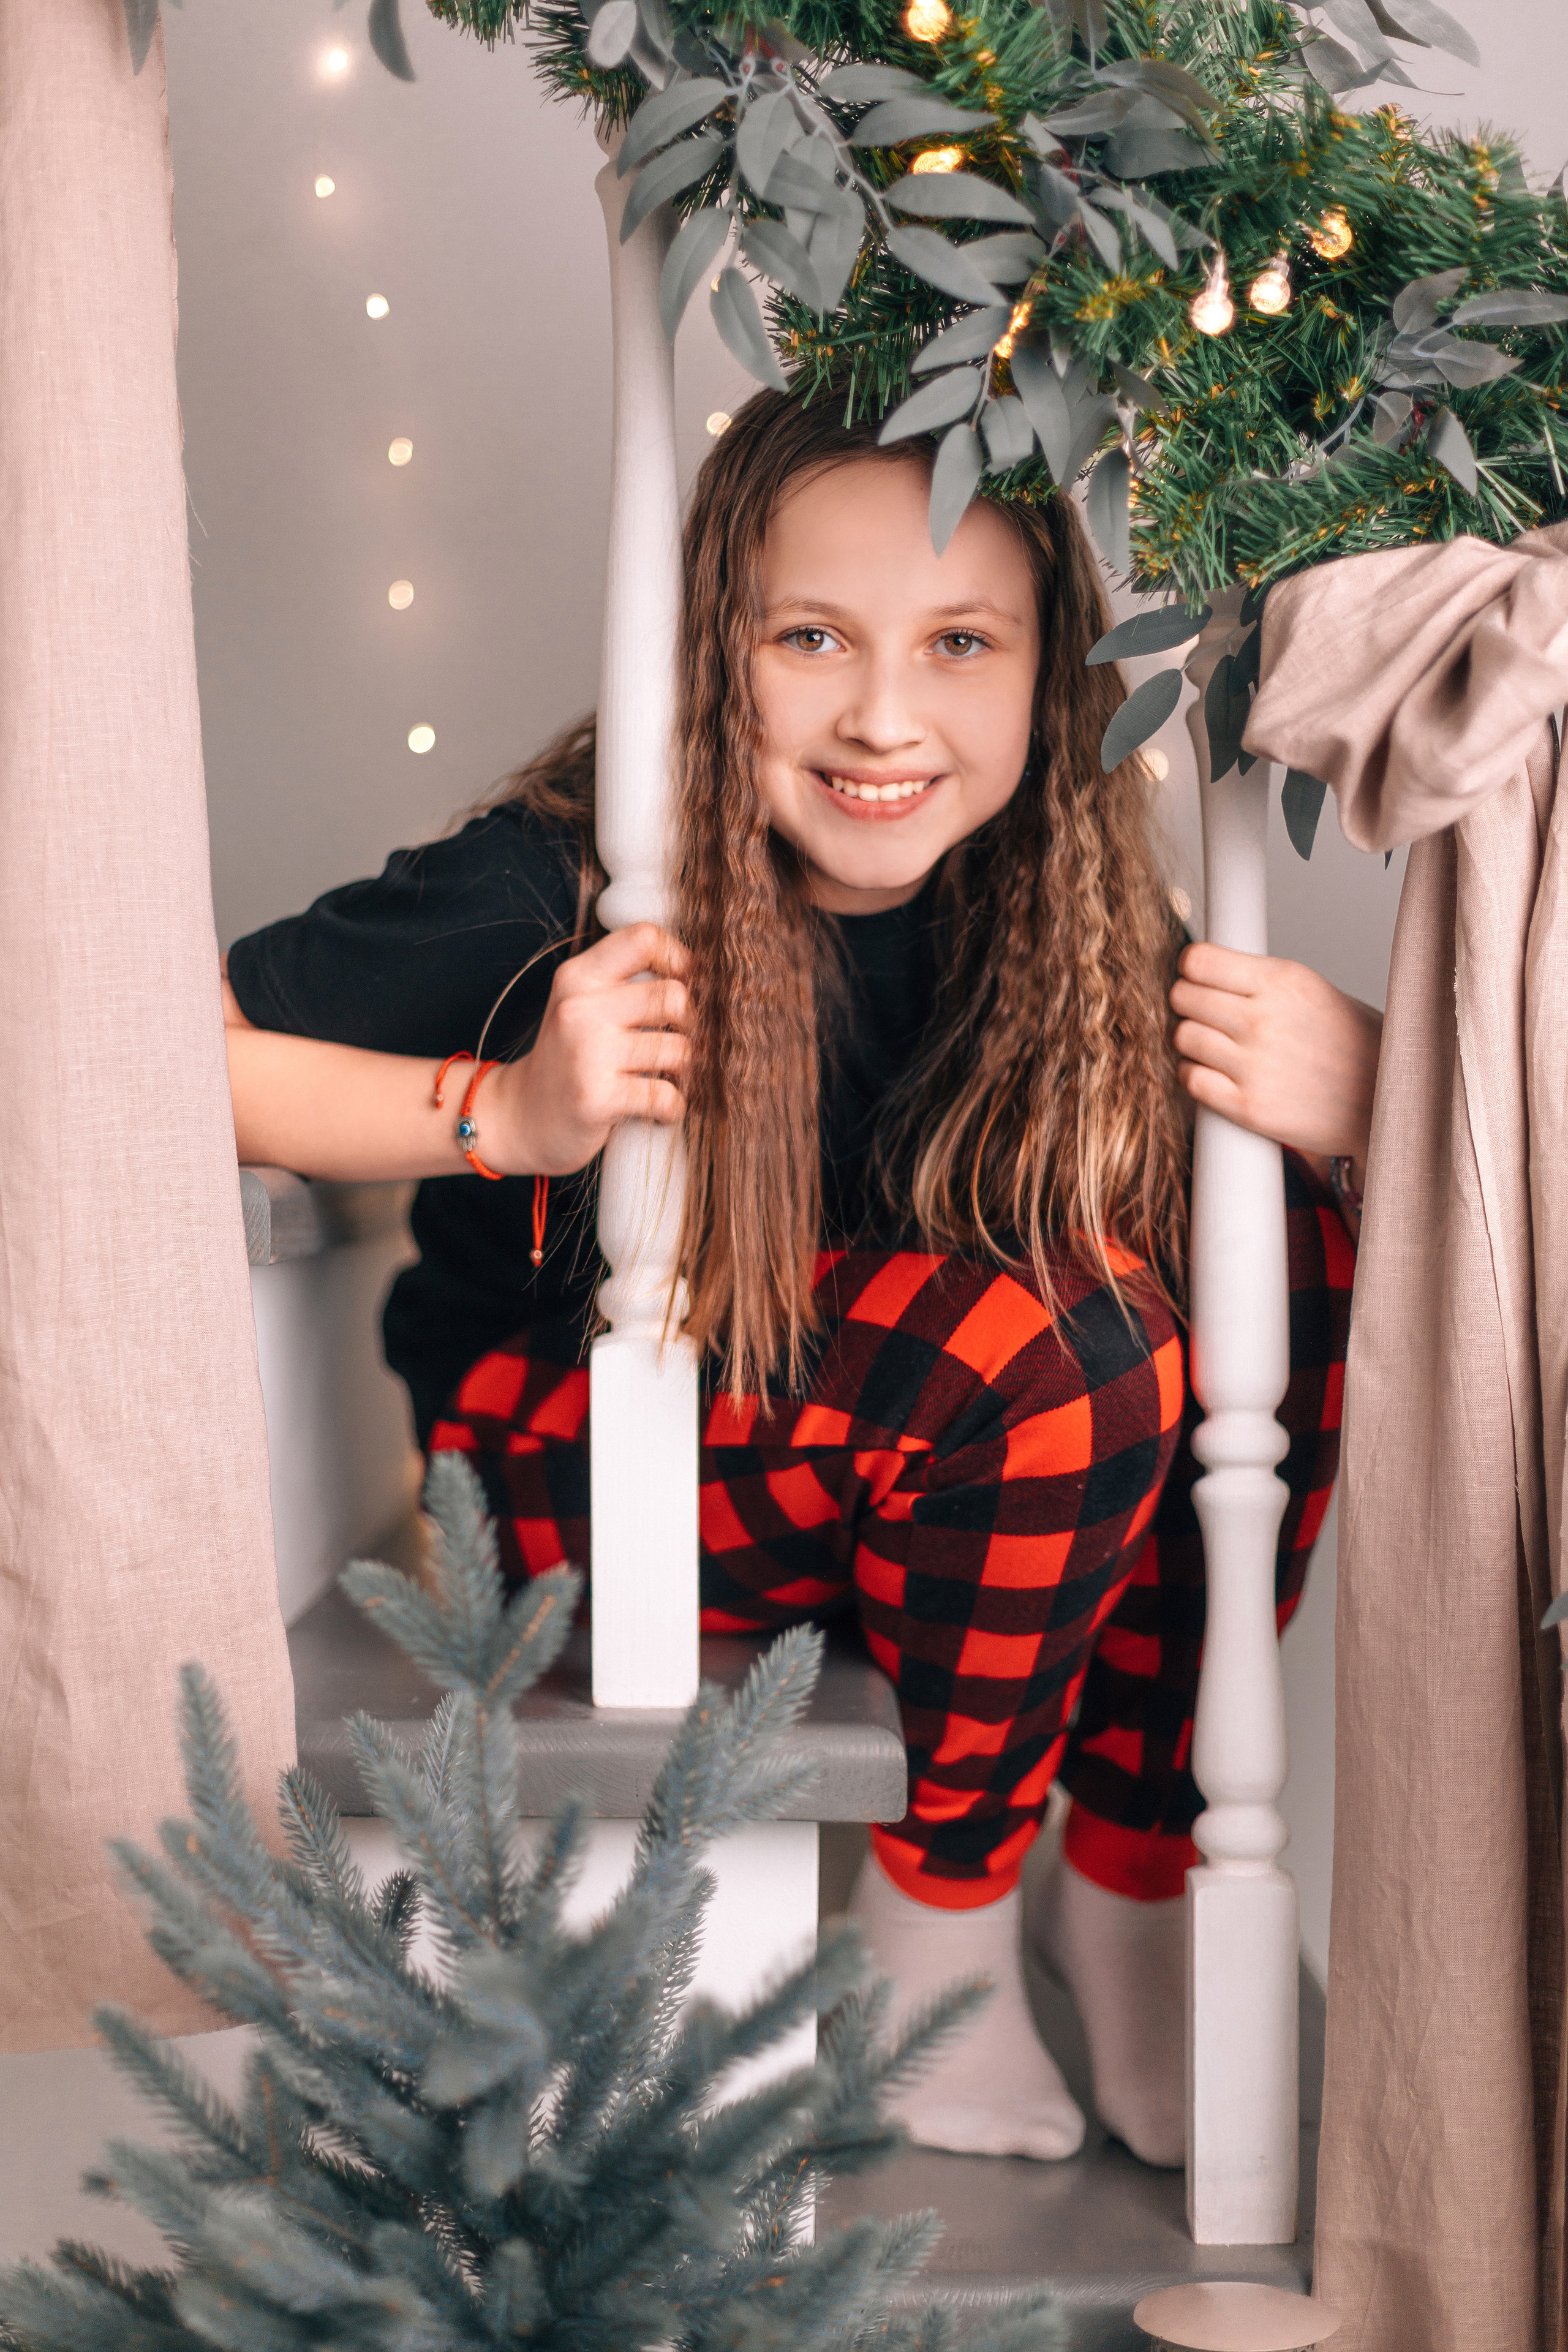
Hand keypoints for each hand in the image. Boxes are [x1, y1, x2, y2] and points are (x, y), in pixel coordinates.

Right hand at [496, 922, 689, 1176]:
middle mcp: (579, 1008)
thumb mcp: (582, 1004)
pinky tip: (661, 1108)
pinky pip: (665, 1096)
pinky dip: (674, 1107)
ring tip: (666, 1077)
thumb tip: (699, 972)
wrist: (521, 1116)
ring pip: (678, 1049)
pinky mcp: (596, 1098)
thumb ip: (625, 980)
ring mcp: (586, 1053)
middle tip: (677, 1040)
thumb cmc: (567, 1057)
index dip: (679, 958)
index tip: (685, 983)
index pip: (644, 937)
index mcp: (578, 977)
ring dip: (684, 1070)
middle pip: (673, 996)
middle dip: (689, 1023)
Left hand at [1169, 943, 1380, 1182]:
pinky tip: (1214, 1074)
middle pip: (1183, 997)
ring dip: (1190, 1041)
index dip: (1190, 969)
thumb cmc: (1356, 1046)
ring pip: (1183, 1038)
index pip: (1199, 961)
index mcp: (1283, 981)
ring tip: (1214, 1046)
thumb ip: (1261, 982)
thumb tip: (1207, 973)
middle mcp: (1265, 1020)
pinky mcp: (1249, 1107)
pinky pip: (1191, 1080)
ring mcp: (1255, 1065)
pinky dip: (1194, 1075)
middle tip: (1203, 1014)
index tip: (1195, 977)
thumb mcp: (1315, 992)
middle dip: (1187, 1004)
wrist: (1388, 1101)